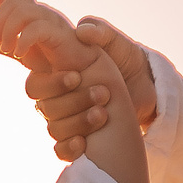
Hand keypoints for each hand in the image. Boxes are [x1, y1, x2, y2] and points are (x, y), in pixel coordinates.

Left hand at [0, 0, 102, 74]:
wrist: (81, 80)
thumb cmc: (54, 65)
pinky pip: (36, 28)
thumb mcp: (23, 54)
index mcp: (36, 16)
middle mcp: (45, 15)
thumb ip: (3, 45)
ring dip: (8, 30)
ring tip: (8, 49)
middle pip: (15, 2)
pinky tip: (19, 54)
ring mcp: (54, 23)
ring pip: (23, 11)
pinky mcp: (61, 36)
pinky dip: (22, 40)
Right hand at [22, 16, 157, 163]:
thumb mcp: (117, 44)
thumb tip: (82, 31)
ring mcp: (66, 120)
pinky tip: (84, 142)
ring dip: (79, 121)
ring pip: (54, 129)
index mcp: (56, 74)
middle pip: (44, 107)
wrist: (147, 88)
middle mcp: (56, 98)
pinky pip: (61, 151)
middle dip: (73, 101)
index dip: (52, 83)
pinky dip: (70, 148)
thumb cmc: (126, 60)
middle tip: (102, 92)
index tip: (77, 77)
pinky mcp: (77, 140)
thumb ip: (100, 32)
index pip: (35, 84)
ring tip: (104, 113)